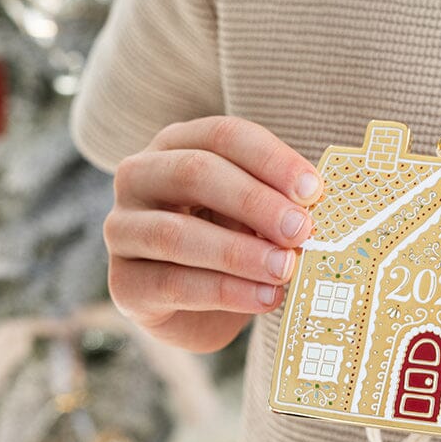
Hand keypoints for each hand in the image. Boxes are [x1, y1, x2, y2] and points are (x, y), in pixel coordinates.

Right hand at [103, 115, 323, 351]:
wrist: (197, 306)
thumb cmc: (231, 239)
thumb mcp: (255, 212)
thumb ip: (278, 202)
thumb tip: (318, 204)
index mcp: (176, 144)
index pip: (222, 135)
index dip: (270, 159)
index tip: (312, 189)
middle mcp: (139, 177)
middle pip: (195, 173)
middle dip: (255, 202)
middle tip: (300, 230)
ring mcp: (122, 229)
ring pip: (176, 234)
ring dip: (239, 253)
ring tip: (285, 269)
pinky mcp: (122, 283)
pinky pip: (171, 284)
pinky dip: (224, 292)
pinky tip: (264, 297)